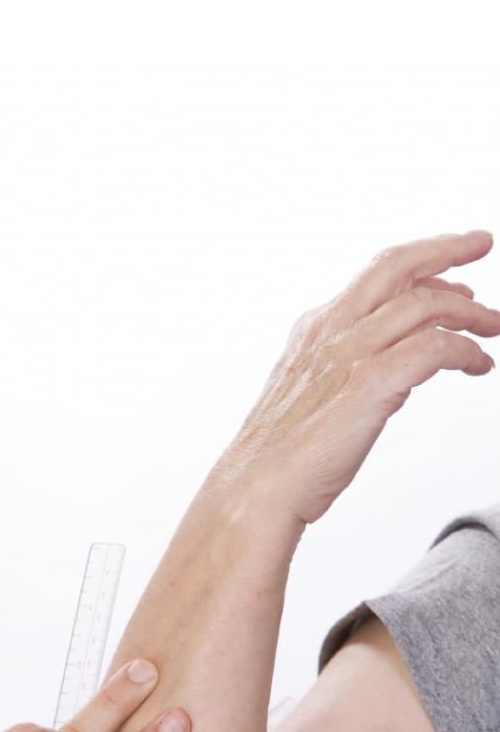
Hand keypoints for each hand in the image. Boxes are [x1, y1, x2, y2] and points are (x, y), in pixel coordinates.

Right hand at [217, 229, 499, 527]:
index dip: (421, 265)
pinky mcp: (369, 383)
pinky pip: (434, 348)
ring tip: (492, 326)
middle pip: (395, 266)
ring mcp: (348, 353)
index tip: (451, 265)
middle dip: (445, 248)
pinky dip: (465, 352)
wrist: (256, 488)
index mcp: (314, 328)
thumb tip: (399, 362)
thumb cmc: (282, 456)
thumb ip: (350, 368)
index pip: (375, 276)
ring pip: (423, 304)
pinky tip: (478, 365)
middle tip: (480, 243)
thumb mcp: (310, 393)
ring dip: (470, 312)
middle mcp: (331, 330)